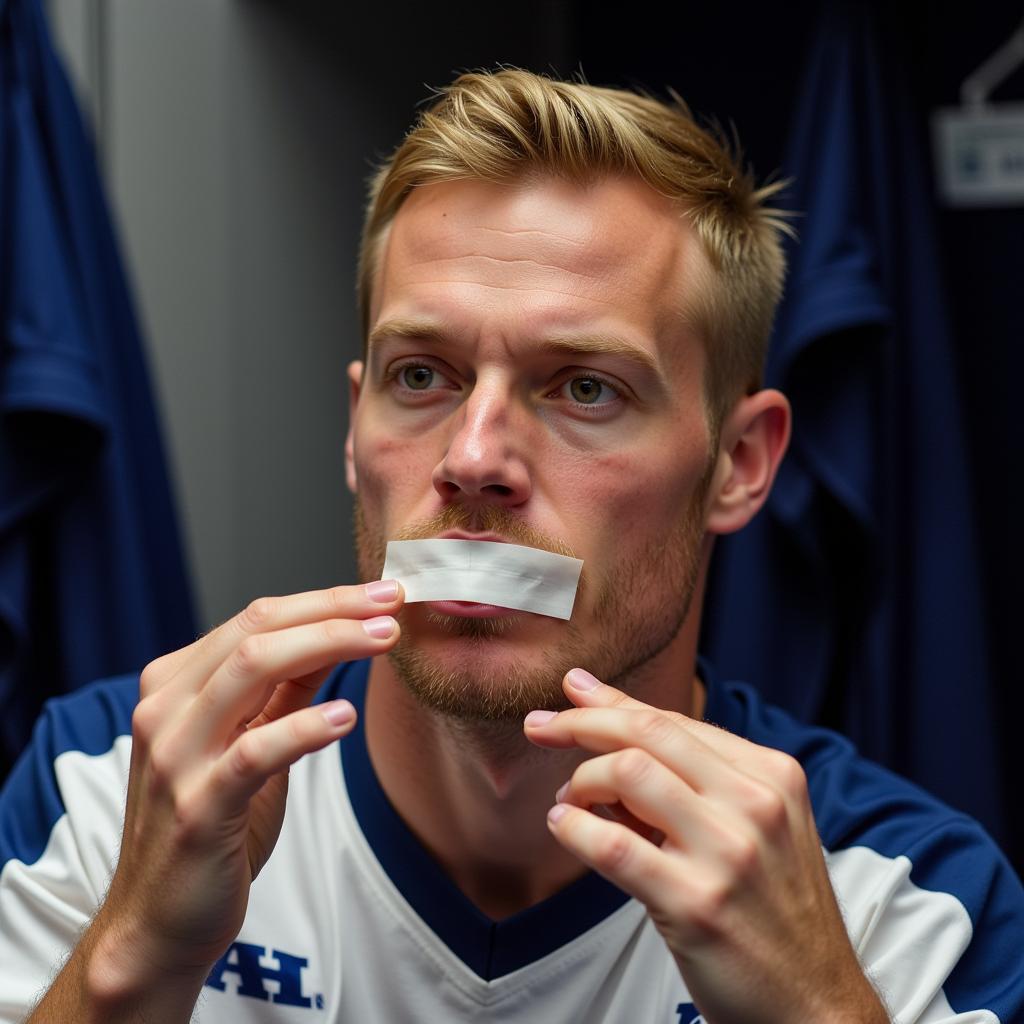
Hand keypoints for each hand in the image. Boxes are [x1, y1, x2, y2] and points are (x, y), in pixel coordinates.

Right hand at [90, 582, 402, 996]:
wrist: (160, 920)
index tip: (382, 594)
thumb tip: (339, 632)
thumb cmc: (213, 824)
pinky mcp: (198, 807)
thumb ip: (285, 688)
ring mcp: (176, 756)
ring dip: (327, 644)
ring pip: (251, 669)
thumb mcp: (250, 741)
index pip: (257, 617)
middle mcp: (166, 709)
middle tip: (393, 605)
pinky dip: (303, 726)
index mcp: (176, 684)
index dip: (325, 599)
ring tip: (383, 640)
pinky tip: (345, 716)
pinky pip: (254, 752)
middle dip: (333, 609)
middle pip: (257, 630)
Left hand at [524, 669, 887, 1023]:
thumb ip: (693, 778)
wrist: (816, 1006)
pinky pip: (611, 845)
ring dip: (582, 779)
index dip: (612, 703)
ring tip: (571, 801)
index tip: (572, 691)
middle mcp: (755, 803)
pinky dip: (574, 828)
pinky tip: (565, 827)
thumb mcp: (757, 827)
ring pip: (628, 773)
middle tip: (541, 726)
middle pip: (648, 732)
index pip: (674, 720)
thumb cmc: (773, 911)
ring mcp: (728, 852)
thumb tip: (609, 726)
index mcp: (772, 775)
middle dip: (582, 721)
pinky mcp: (696, 904)